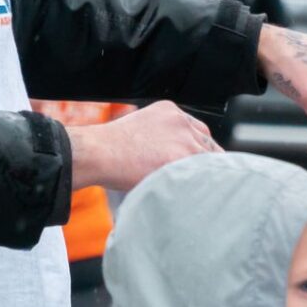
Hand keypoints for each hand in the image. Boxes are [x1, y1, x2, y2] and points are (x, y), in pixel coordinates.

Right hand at [68, 101, 221, 191]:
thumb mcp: (138, 128)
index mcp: (171, 111)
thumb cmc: (109, 148)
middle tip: (197, 180)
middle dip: (204, 162)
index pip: (199, 131)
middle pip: (207, 145)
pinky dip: (198, 186)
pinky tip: (191, 195)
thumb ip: (159, 137)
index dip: (199, 150)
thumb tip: (166, 155)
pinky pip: (202, 175)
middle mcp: (181, 122)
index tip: (197, 163)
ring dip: (202, 176)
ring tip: (194, 192)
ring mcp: (184, 140)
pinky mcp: (182, 158)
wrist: (98, 152)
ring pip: (208, 161)